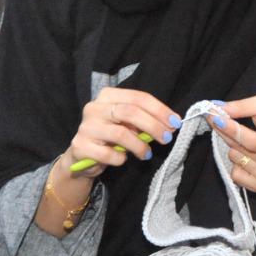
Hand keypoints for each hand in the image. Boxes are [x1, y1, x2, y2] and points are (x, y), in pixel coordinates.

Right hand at [63, 88, 180, 178]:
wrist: (83, 156)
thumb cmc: (111, 136)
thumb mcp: (128, 124)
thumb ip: (144, 120)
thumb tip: (171, 124)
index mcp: (108, 95)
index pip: (138, 97)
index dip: (159, 110)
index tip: (175, 122)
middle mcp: (94, 107)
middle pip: (130, 112)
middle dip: (153, 126)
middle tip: (167, 138)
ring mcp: (86, 127)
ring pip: (120, 134)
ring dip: (140, 146)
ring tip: (147, 154)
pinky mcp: (80, 146)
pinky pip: (108, 154)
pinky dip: (120, 158)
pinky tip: (122, 159)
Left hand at [208, 94, 255, 192]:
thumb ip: (243, 106)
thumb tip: (217, 109)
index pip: (251, 140)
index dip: (231, 129)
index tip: (215, 117)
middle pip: (240, 148)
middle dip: (224, 131)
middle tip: (215, 118)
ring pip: (235, 160)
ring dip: (232, 146)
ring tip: (243, 140)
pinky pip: (236, 175)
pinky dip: (236, 164)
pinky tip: (246, 156)